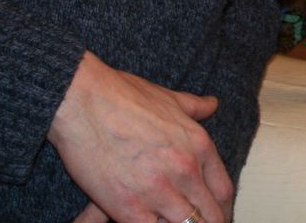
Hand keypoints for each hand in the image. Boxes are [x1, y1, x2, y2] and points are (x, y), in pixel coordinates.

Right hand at [50, 52, 232, 222]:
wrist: (82, 101)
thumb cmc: (121, 95)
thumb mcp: (167, 97)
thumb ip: (194, 106)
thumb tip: (212, 104)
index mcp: (197, 145)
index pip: (222, 190)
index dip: (221, 208)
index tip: (214, 214)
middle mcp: (184, 170)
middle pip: (210, 215)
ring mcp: (158, 191)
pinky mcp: (129, 209)